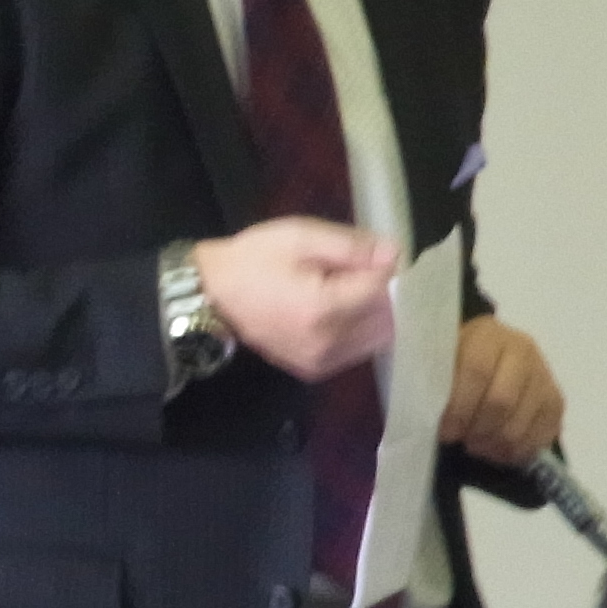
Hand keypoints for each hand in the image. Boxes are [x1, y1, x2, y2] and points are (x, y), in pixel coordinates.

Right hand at [193, 218, 397, 379]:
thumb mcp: (301, 237)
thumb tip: (394, 255)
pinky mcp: (314, 370)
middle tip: (361, 270)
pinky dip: (359, 331)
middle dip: (384, 294)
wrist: (211, 295)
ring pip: (377, 339)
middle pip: (387, 320)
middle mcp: (327, 344)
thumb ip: (352, 247)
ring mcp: (321, 362)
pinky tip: (339, 311)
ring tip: (348, 290)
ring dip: (375, 315)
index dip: (387, 270)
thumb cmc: (254, 260)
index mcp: (323, 309)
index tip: (375, 254)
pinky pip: (356, 351)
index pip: (384, 292)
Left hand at [440, 315, 563, 463]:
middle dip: (478, 429)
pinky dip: (519, 451)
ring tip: (478, 448)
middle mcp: (522, 349)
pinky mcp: (556, 400)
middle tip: (463, 442)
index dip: (459, 407)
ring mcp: (543, 374)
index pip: (477, 370)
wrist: (487, 358)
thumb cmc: (455, 365)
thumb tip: (428, 414)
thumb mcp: (439, 363)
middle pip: (502, 400)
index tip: (445, 432)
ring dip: (496, 445)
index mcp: (487, 335)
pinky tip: (500, 453)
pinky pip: (543, 433)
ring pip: (522, 422)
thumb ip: (434, 382)